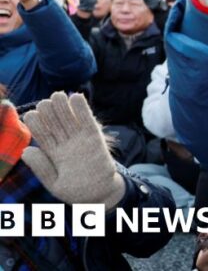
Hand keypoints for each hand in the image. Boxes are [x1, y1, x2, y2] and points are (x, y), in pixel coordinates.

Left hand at [21, 93, 125, 208]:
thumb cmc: (76, 191)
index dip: (36, 124)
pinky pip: (88, 121)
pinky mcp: (94, 137)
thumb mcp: (55, 184)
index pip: (42, 134)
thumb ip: (41, 168)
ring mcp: (80, 139)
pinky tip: (76, 97)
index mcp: (53, 154)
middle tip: (45, 103)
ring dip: (63, 106)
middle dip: (49, 112)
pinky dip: (82, 110)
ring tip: (58, 95)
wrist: (100, 194)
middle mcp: (65, 143)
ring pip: (69, 119)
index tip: (31, 115)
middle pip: (55, 123)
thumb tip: (25, 150)